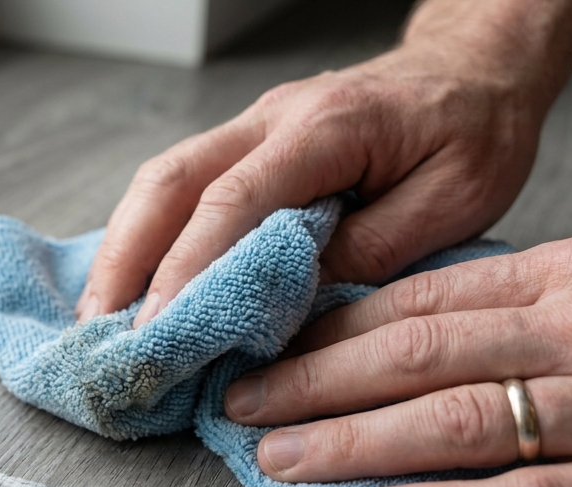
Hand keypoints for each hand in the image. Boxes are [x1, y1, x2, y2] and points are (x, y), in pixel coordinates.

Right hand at [75, 0, 571, 327]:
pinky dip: (148, 235)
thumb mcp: (455, 200)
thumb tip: (292, 299)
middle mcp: (272, 118)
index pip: (233, 200)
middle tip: (96, 330)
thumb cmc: (475, 132)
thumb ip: (373, 248)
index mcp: (326, 129)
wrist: (474, 70)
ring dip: (124, 248)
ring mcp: (253, 125)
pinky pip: (180, 184)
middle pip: (169, 181)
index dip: (187, 268)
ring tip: (100, 318)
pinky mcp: (249, 143)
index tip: (155, 329)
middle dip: (124, 258)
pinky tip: (135, 281)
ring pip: (162, 179)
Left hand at [223, 232, 571, 486]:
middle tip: (242, 407)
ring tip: (279, 462)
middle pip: (417, 356)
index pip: (423, 301)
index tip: (270, 349)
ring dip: (351, 443)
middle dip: (314, 383)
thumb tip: (419, 319)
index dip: (332, 330)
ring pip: (456, 423)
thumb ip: (534, 296)